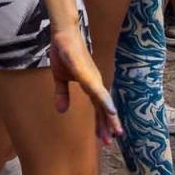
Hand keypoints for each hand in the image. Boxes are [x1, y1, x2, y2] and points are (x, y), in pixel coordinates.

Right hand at [49, 26, 122, 144]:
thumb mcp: (60, 77)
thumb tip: (61, 110)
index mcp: (89, 85)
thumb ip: (62, 94)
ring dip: (109, 116)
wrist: (62, 33)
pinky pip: (95, 89)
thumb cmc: (63, 52)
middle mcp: (94, 82)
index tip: (105, 139)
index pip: (97, 108)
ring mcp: (91, 76)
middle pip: (103, 107)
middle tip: (112, 141)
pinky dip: (103, 100)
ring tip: (115, 131)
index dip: (101, 123)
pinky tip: (109, 109)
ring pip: (103, 101)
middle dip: (107, 124)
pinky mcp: (85, 70)